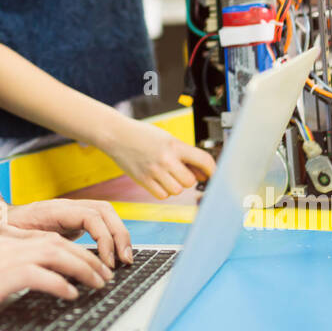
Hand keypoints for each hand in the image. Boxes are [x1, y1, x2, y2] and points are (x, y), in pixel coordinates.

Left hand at [0, 193, 133, 268]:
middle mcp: (66, 207)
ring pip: (106, 215)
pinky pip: (100, 225)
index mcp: (53, 209)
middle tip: (125, 261)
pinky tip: (113, 258)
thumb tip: (49, 249)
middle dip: (119, 234)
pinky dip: (111, 238)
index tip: (106, 261)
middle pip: (104, 211)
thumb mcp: (8, 237)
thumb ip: (28, 241)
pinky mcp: (73, 222)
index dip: (103, 238)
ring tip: (125, 261)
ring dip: (119, 235)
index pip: (90, 216)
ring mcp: (71, 213)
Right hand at [0, 233, 113, 320]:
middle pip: (57, 244)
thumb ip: (1, 271)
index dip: (74, 250)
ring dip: (81, 268)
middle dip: (86, 258)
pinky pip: (37, 275)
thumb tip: (22, 283)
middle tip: (104, 275)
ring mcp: (2, 259)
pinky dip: (58, 283)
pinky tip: (71, 293)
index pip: (47, 240)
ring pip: (54, 254)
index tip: (91, 264)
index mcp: (3, 243)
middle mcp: (7, 246)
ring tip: (98, 283)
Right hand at [99, 115, 215, 199]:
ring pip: (177, 191)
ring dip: (176, 186)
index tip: (214, 175)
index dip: (213, 170)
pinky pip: (162, 195)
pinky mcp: (143, 180)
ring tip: (167, 175)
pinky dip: (163, 191)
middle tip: (180, 171)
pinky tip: (158, 180)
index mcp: (175, 145)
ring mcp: (154, 171)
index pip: (204, 160)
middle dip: (188, 178)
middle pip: (190, 181)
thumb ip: (185, 155)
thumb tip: (203, 174)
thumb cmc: (143, 135)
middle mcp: (166, 159)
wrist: (117, 135)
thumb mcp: (168, 139)